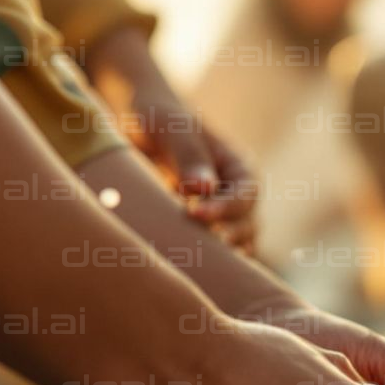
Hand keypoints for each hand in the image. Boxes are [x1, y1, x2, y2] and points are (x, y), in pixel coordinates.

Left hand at [86, 25, 256, 249]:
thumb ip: (187, 155)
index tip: (194, 213)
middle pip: (247, 224)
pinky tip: (187, 267)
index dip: (226, 208)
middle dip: (228, 237)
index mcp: (237, 166)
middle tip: (199, 246)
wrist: (137, 123)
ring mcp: (219, 213)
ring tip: (196, 261)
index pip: (246, 195)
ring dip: (221, 254)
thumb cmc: (157, 117)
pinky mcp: (199, 227)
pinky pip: (212, 250)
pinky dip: (205, 260)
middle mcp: (234, 192)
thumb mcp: (170, 128)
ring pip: (235, 243)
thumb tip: (203, 189)